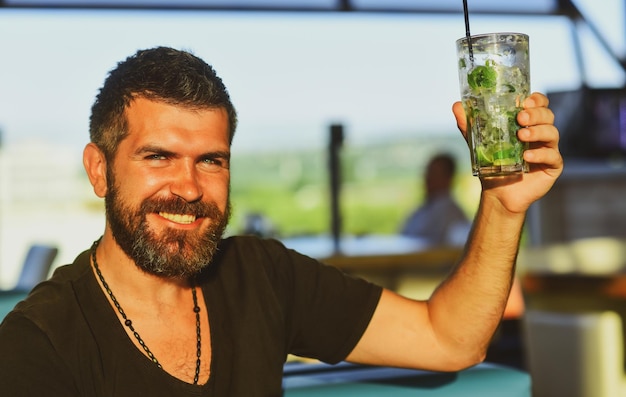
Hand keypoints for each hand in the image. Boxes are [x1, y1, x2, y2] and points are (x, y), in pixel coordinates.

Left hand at [452, 92, 562, 213]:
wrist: (498, 193)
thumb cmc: (493, 165)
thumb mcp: (479, 143)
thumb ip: (469, 125)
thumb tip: (456, 105)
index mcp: (528, 123)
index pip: (540, 104)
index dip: (537, 99)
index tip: (525, 101)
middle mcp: (541, 133)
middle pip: (548, 115)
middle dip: (536, 114)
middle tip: (520, 118)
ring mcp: (548, 149)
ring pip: (552, 133)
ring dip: (537, 131)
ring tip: (521, 135)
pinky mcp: (553, 166)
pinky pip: (553, 156)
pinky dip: (540, 154)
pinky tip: (527, 156)